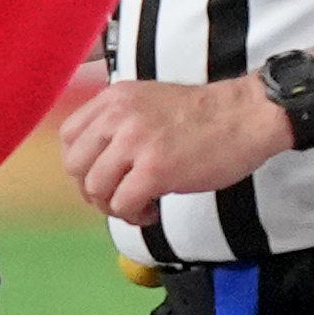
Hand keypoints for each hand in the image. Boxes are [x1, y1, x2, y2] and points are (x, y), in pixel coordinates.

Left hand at [57, 74, 292, 219]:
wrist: (245, 116)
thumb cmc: (204, 114)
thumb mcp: (148, 100)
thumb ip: (119, 121)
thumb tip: (98, 158)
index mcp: (114, 99)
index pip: (69, 136)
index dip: (80, 165)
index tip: (100, 176)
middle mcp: (118, 116)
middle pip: (76, 166)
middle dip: (92, 190)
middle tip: (118, 197)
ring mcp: (135, 142)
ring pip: (95, 188)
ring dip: (114, 206)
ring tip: (139, 205)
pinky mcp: (155, 170)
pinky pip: (123, 204)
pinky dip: (134, 215)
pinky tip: (152, 211)